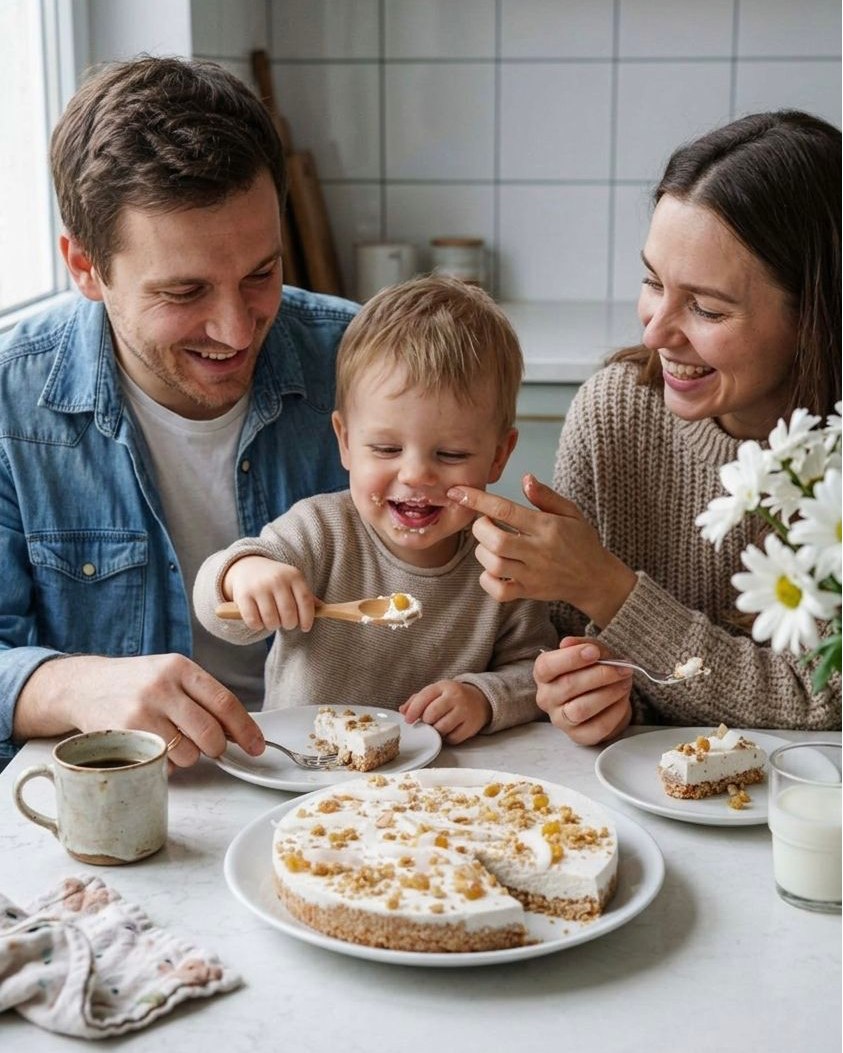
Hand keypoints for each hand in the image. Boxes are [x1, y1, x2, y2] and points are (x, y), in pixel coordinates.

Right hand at [14, 653, 265, 768]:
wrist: (83, 686)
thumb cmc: (136, 683)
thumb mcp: (170, 674)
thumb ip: (202, 697)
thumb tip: (240, 730)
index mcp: (181, 668)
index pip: (224, 702)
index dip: (246, 729)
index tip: (257, 746)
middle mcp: (162, 687)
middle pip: (210, 732)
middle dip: (217, 748)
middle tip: (212, 748)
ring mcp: (142, 711)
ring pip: (188, 753)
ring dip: (189, 757)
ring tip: (174, 741)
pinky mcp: (126, 734)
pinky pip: (162, 762)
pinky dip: (166, 763)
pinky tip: (156, 747)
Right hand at [223, 555, 316, 631]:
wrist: (247, 566)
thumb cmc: (276, 580)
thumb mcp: (293, 582)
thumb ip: (307, 596)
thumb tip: (324, 609)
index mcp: (293, 575)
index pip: (305, 600)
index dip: (307, 618)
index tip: (305, 627)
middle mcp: (277, 580)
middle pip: (289, 613)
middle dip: (289, 624)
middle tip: (287, 623)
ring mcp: (259, 587)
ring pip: (271, 620)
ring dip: (273, 626)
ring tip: (273, 621)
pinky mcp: (243, 596)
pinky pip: (254, 621)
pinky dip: (257, 626)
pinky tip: (259, 621)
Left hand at [399, 680, 491, 743]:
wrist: (480, 699)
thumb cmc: (452, 697)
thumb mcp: (436, 692)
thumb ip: (417, 699)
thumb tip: (403, 711)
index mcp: (444, 686)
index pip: (424, 697)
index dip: (413, 710)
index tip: (408, 720)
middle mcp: (455, 697)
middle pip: (432, 714)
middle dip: (425, 721)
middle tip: (426, 722)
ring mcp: (465, 711)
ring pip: (441, 728)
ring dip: (436, 730)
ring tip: (437, 725)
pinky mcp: (471, 726)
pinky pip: (452, 738)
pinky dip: (447, 737)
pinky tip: (449, 730)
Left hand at [446, 474, 636, 627]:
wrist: (596, 579)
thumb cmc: (582, 542)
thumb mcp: (571, 512)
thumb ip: (546, 496)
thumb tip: (525, 478)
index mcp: (546, 527)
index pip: (505, 510)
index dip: (478, 500)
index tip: (458, 492)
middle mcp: (538, 551)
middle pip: (495, 540)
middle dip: (479, 528)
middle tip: (484, 523)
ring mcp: (532, 574)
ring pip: (493, 564)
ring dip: (482, 552)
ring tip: (489, 544)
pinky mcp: (529, 592)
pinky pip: (499, 591)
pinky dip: (487, 580)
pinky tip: (493, 568)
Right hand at [533, 637, 632, 745]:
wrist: (603, 696)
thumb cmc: (592, 670)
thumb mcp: (590, 651)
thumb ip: (583, 644)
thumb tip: (567, 643)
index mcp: (543, 674)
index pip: (547, 666)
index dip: (571, 658)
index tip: (595, 652)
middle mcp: (546, 698)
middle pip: (568, 686)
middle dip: (600, 674)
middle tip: (622, 668)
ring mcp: (561, 720)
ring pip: (581, 709)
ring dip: (609, 693)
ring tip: (624, 682)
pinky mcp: (579, 736)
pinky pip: (599, 726)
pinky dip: (616, 711)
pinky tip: (623, 699)